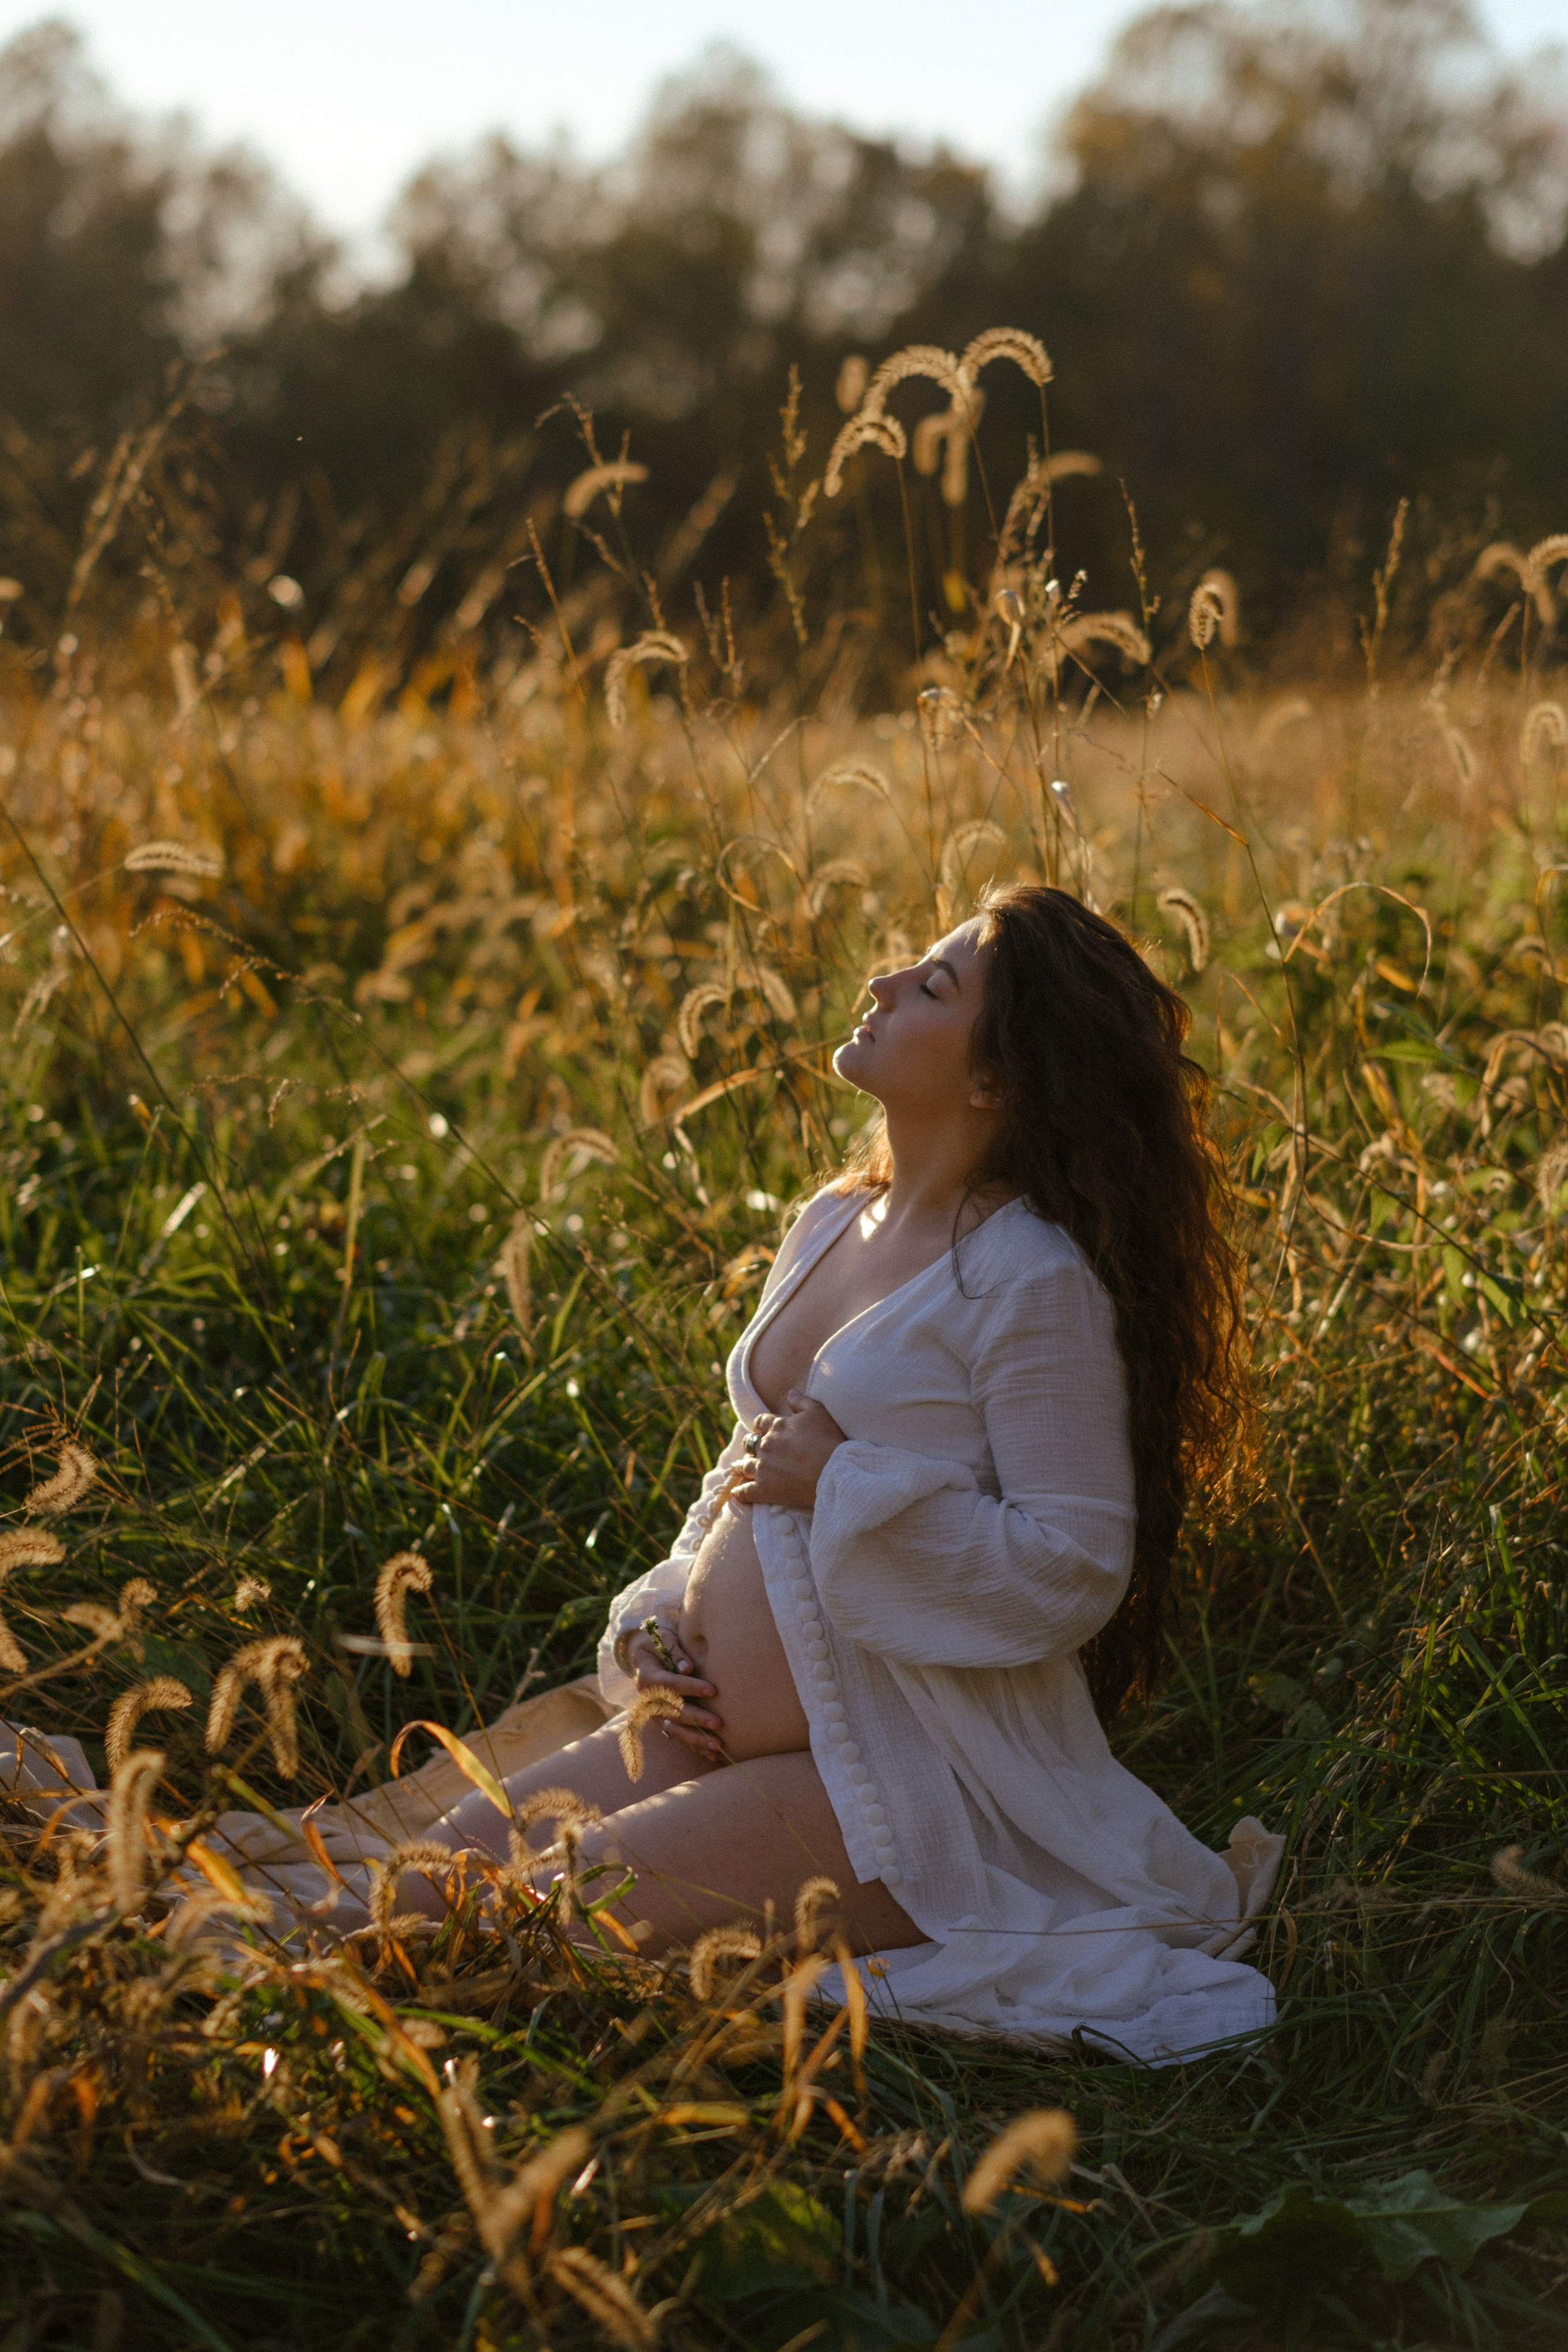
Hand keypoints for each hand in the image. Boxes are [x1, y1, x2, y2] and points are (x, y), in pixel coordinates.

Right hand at [625, 1627, 724, 1762]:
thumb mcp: (664, 1641)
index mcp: (648, 1679)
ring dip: (697, 1739)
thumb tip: (688, 1668)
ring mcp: (656, 1715)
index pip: (671, 1685)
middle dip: (697, 1718)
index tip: (713, 1690)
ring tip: (717, 1746)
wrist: (644, 1658)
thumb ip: (675, 1653)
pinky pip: (679, 1738)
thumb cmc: (659, 1646)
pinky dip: (695, 1747)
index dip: (691, 1688)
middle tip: (718, 1723)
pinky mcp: (664, 1724)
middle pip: (674, 1712)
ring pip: (676, 1730)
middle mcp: (649, 1701)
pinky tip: (712, 1756)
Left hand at [734, 1391, 845, 1510]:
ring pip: (743, 1466)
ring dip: (741, 1467)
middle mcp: (766, 1445)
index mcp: (777, 1426)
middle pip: (749, 1443)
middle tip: (751, 1450)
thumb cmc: (828, 1440)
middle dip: (750, 1445)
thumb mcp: (818, 1413)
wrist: (833, 1472)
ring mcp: (763, 1468)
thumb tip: (790, 1392)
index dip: (760, 1425)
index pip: (761, 1421)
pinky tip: (736, 1493)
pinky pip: (745, 1491)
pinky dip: (739, 1492)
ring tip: (738, 1469)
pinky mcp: (764, 1489)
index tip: (761, 1429)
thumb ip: (801, 1401)